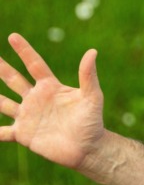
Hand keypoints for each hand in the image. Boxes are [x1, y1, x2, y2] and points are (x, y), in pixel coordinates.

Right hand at [0, 33, 104, 168]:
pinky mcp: (23, 134)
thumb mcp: (92, 97)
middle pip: (13, 79)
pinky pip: (2, 132)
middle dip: (1, 68)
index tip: (13, 36)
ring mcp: (28, 116)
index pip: (34, 65)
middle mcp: (36, 99)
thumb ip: (88, 76)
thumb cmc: (92, 121)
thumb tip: (92, 52)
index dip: (24, 51)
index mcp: (50, 87)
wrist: (87, 148)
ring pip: (3, 103)